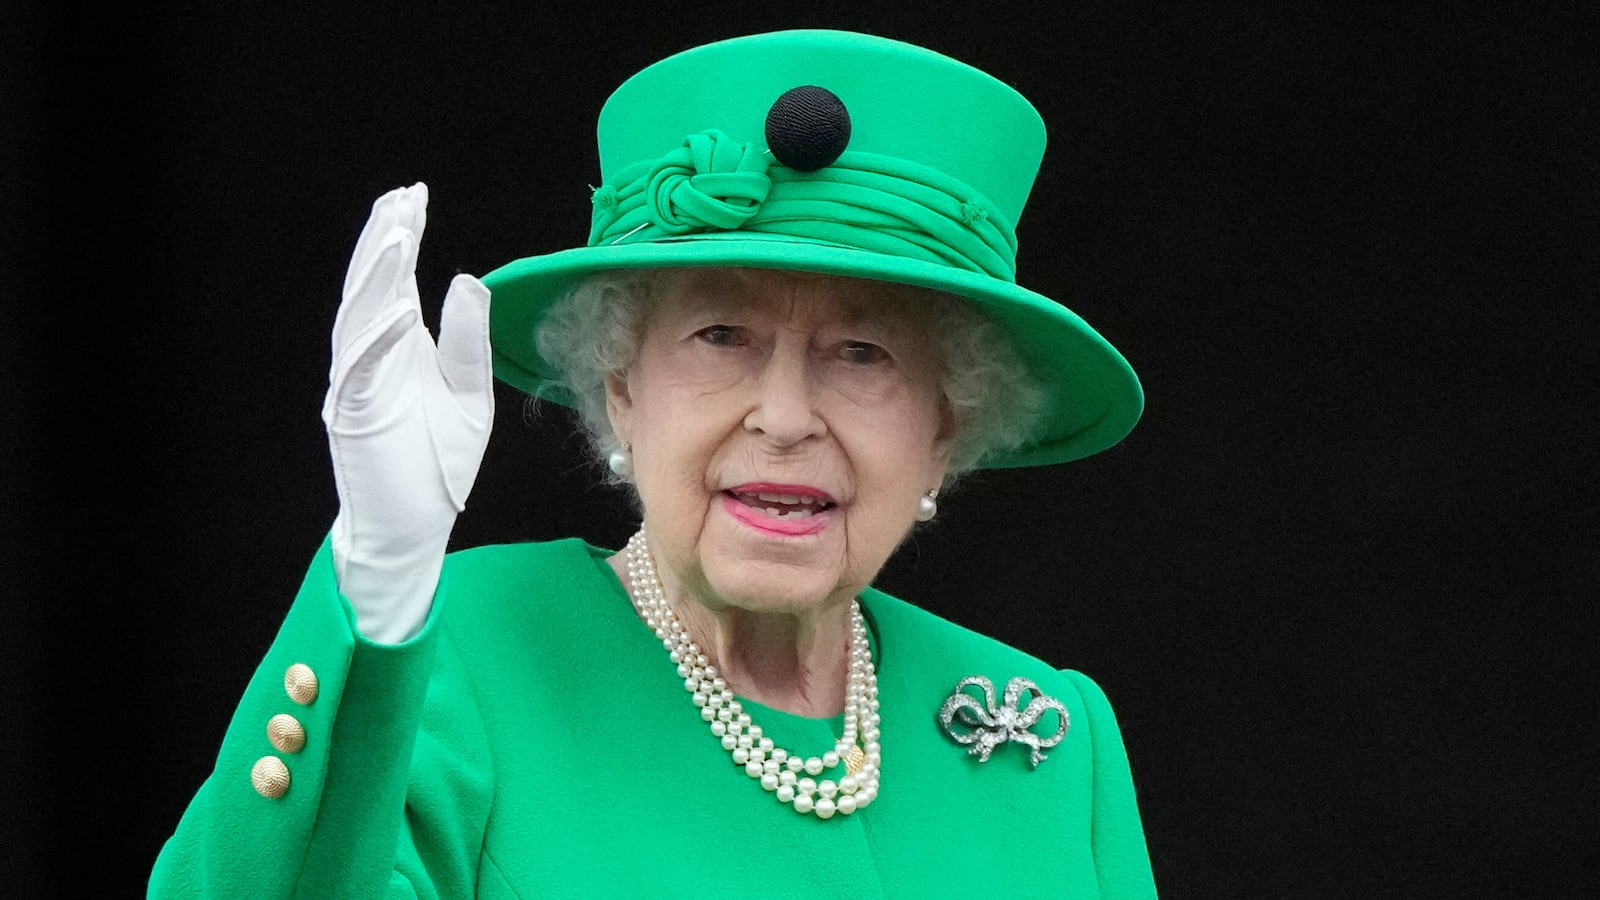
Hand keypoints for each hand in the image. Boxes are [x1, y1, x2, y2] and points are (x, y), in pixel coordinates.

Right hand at [322, 183, 492, 641]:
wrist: (415, 525)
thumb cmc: (437, 462)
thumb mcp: (469, 392)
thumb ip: (468, 340)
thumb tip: (466, 280)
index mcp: (397, 348)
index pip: (394, 281)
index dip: (401, 237)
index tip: (414, 195)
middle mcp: (371, 359)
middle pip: (371, 288)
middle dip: (384, 241)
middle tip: (401, 198)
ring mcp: (359, 386)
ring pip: (360, 319)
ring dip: (377, 277)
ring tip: (398, 235)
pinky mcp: (356, 417)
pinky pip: (363, 371)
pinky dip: (378, 340)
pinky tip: (398, 309)